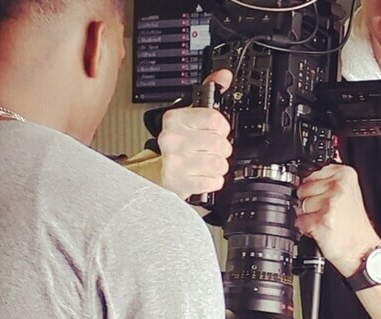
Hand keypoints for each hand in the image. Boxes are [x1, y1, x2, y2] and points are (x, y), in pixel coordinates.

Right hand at [158, 69, 233, 198]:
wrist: (157, 172)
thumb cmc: (178, 142)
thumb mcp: (191, 114)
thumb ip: (211, 93)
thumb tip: (224, 75)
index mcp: (174, 118)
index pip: (214, 119)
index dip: (222, 127)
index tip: (217, 130)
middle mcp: (172, 139)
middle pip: (218, 143)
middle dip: (222, 148)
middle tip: (213, 150)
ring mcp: (175, 161)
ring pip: (218, 163)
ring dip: (219, 165)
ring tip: (208, 162)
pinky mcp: (179, 182)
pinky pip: (214, 181)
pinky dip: (214, 180)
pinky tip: (204, 174)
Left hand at [295, 164, 380, 276]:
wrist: (362, 250)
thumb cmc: (354, 225)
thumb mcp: (347, 192)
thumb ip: (329, 179)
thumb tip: (305, 173)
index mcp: (345, 174)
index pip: (310, 172)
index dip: (312, 188)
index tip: (322, 197)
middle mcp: (339, 185)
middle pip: (302, 187)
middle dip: (309, 201)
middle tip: (326, 211)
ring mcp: (331, 202)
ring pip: (299, 204)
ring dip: (307, 215)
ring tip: (325, 220)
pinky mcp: (322, 219)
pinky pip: (299, 220)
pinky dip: (306, 228)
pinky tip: (321, 230)